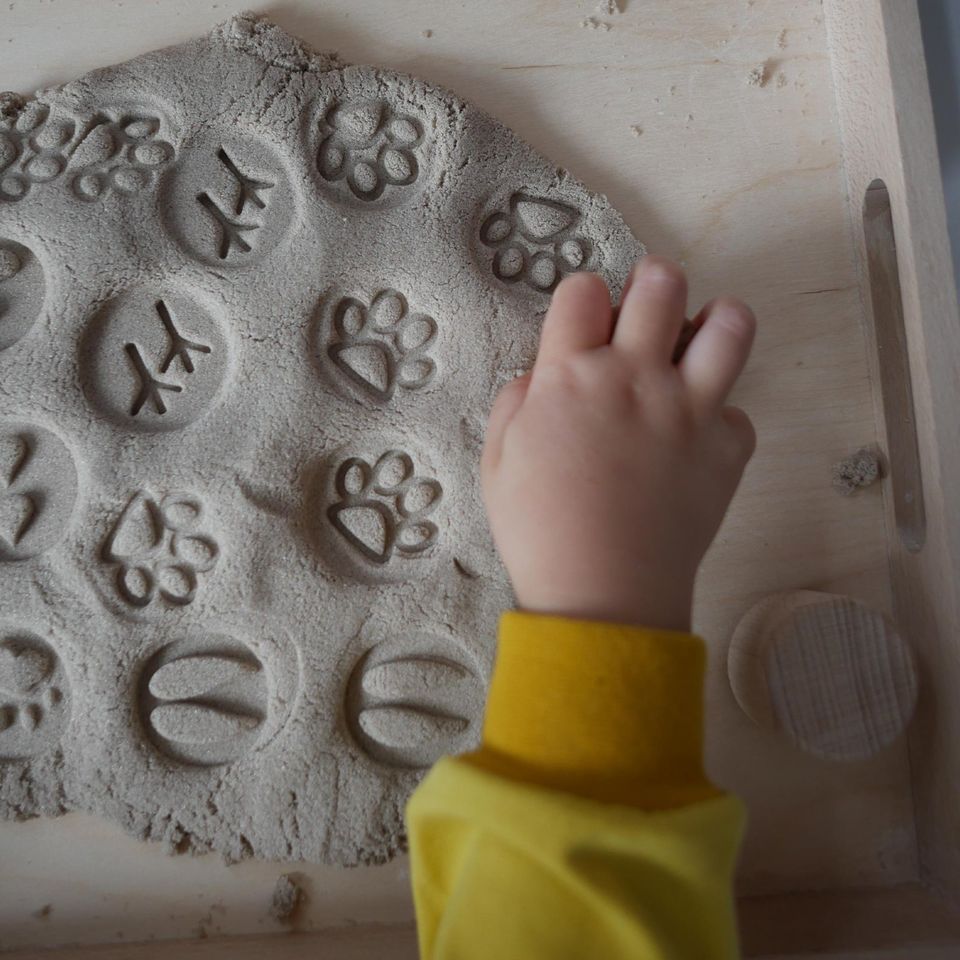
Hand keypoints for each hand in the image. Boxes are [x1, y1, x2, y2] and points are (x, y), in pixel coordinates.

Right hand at [481, 256, 756, 631]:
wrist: (604, 591)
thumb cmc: (540, 529)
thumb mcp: (498, 459)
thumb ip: (518, 400)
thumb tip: (543, 375)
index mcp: (571, 374)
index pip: (583, 290)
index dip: (583, 298)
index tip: (585, 322)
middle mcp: (636, 377)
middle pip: (661, 284)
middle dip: (653, 283)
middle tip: (648, 307)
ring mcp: (690, 410)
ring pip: (730, 325)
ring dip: (715, 322)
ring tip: (698, 343)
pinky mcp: (728, 449)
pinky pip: (737, 414)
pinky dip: (719, 422)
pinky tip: (696, 444)